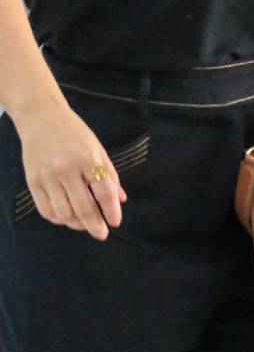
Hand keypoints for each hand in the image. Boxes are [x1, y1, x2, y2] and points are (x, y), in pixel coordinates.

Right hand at [18, 99, 125, 240]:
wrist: (41, 117)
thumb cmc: (74, 132)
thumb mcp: (98, 148)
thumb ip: (110, 174)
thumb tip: (121, 199)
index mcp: (88, 159)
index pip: (104, 193)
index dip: (112, 211)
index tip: (115, 222)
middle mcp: (67, 169)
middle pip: (84, 207)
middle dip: (95, 225)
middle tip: (102, 234)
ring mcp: (48, 176)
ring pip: (64, 213)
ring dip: (76, 224)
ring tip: (84, 225)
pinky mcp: (33, 181)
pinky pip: (46, 209)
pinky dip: (57, 219)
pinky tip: (66, 218)